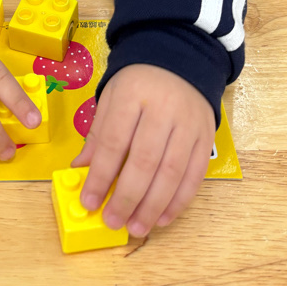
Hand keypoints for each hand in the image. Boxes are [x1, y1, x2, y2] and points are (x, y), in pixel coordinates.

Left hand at [71, 64, 214, 236]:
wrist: (181, 58)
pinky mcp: (206, 137)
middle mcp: (163, 110)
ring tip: (136, 227)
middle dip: (127, 197)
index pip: (114, 142)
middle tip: (112, 221)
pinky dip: (179, 201)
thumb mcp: (112, 98)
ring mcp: (188, 125)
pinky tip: (162, 218)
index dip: (101, 175)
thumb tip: (80, 170)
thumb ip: (98, 135)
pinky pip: (194, 175)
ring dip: (152, 206)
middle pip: (144, 161)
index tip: (89, 201)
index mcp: (133, 96)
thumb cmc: (139, 82)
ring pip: (171, 172)